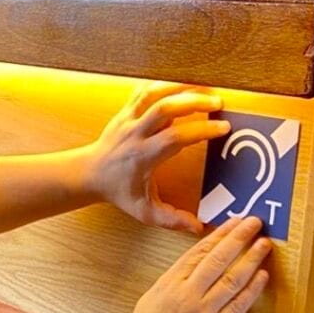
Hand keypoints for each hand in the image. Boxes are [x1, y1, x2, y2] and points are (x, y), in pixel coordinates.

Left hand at [81, 82, 230, 234]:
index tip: (223, 127)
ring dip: (180, 87)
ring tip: (204, 87)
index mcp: (143, 156)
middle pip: (165, 108)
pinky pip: (145, 90)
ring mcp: (129, 119)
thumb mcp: (144, 211)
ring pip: (154, 93)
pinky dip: (164, 85)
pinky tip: (182, 85)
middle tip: (218, 101)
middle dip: (194, 101)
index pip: (176, 137)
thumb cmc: (119, 191)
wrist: (89, 174)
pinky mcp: (126, 110)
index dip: (201, 130)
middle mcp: (136, 134)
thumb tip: (198, 227)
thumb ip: (171, 220)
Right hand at [116, 216, 271, 312]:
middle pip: (218, 260)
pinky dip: (251, 290)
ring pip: (231, 280)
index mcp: (169, 283)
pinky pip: (237, 307)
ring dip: (250, 260)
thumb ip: (173, 279)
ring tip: (263, 244)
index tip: (235, 221)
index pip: (199, 251)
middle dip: (238, 238)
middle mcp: (187, 295)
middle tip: (255, 222)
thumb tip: (196, 262)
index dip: (220, 234)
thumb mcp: (152, 296)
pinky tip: (261, 276)